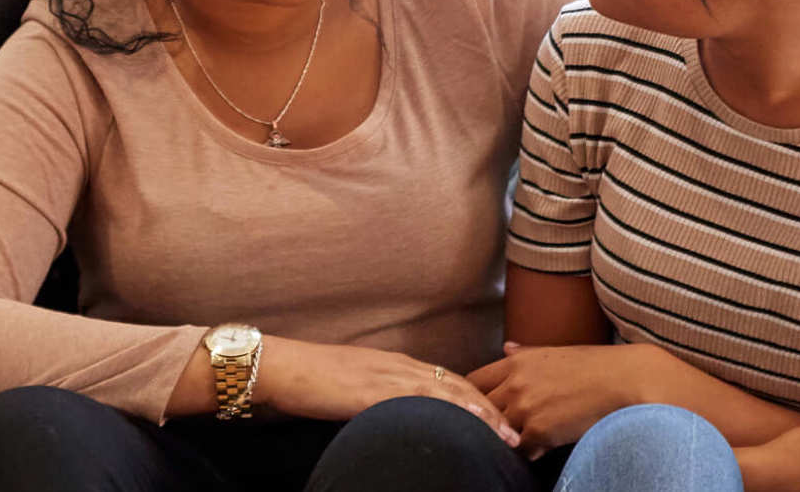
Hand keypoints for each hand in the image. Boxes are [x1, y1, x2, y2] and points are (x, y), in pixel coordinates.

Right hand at [253, 336, 520, 447]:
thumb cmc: (309, 382)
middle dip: (492, 408)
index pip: (447, 381)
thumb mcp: (351, 391)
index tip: (500, 420)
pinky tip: (471, 422)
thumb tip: (393, 419)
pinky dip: (452, 410)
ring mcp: (390, 375)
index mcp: (395, 365)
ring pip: (449, 391)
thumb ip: (376, 400)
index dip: (477, 401)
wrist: (280, 367)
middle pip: (458, 384)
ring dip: (483, 413)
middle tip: (518, 431)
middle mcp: (400, 366)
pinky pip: (424, 399)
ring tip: (508, 435)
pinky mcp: (377, 389)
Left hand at [467, 341, 661, 458]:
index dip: (472, 397)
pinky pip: (520, 450)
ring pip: (496, 432)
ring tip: (522, 437)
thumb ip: (525, 354)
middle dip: (486, 420)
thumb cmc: (596, 366)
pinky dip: (528, 451)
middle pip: (479, 409)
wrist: (627, 382)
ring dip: (506, 437)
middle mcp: (515, 384)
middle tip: (498, 428)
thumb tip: (506, 347)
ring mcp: (525, 409)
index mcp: (516, 363)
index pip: (473, 382)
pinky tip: (541, 447)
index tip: (478, 406)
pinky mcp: (539, 432)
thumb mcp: (555, 353)